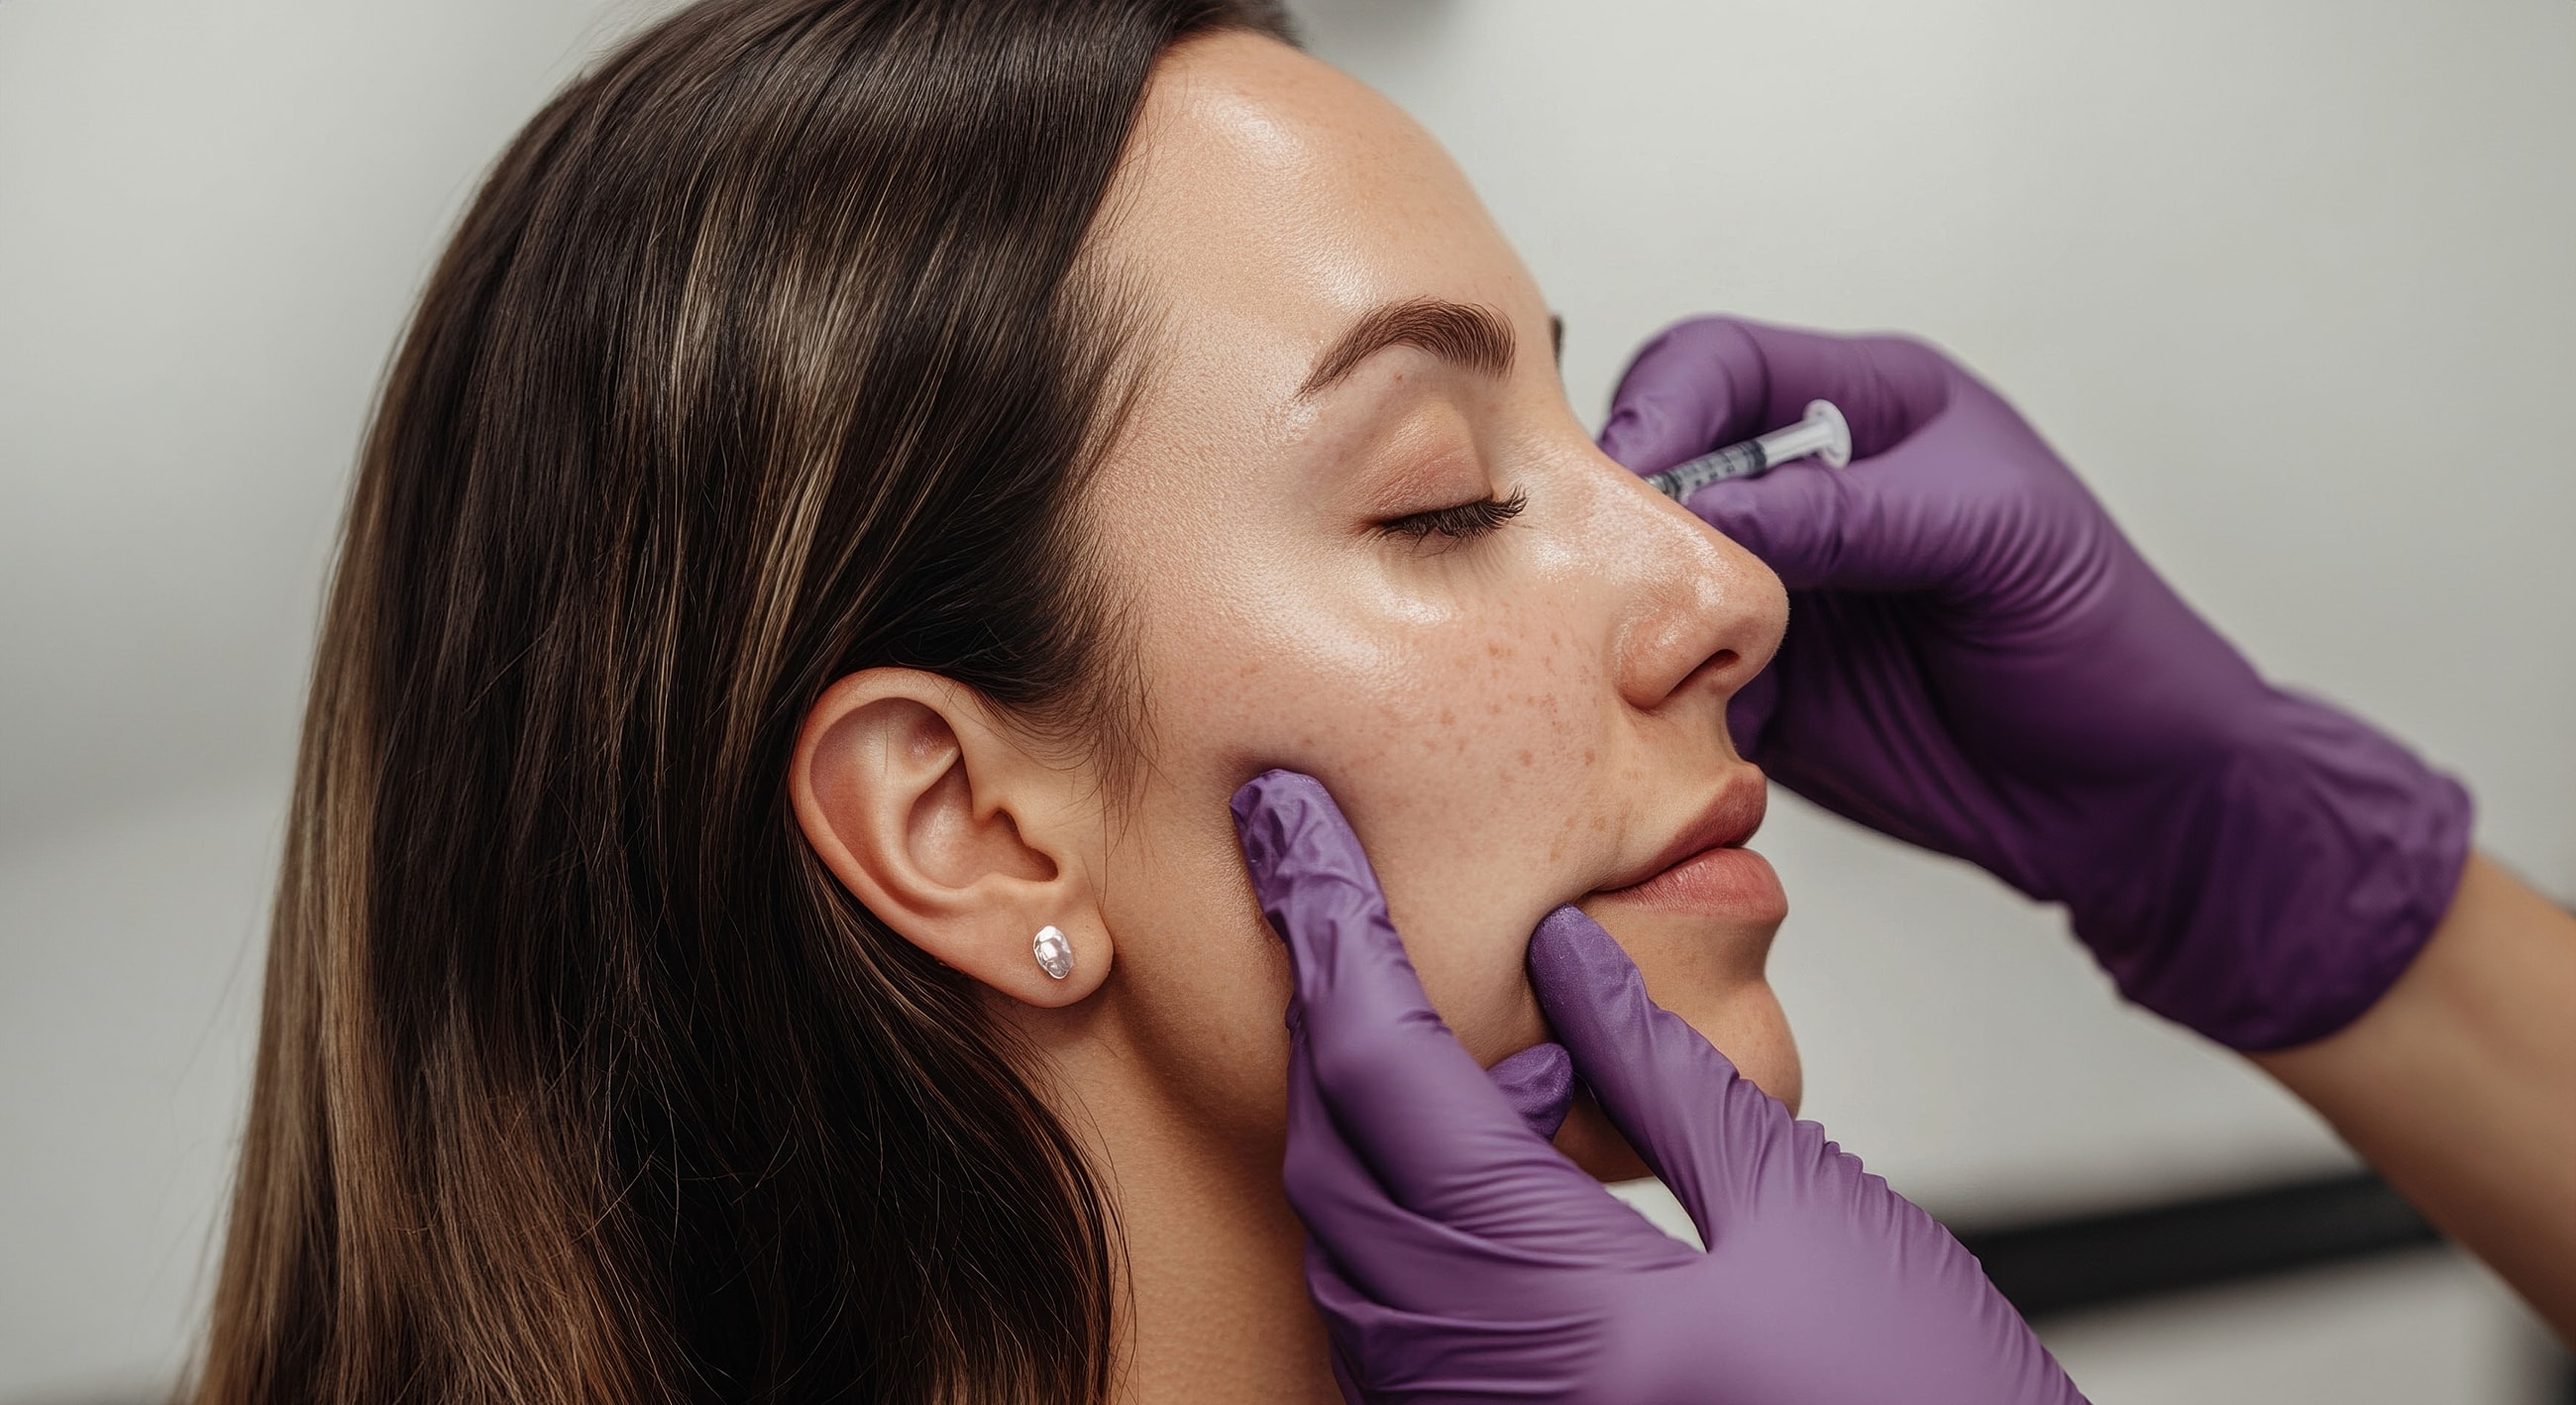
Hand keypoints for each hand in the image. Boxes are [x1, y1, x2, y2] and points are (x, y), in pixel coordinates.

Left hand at [1232, 768, 2081, 1404]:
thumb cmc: (1925, 1396)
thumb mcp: (1806, 1207)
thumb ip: (1660, 1069)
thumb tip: (1561, 948)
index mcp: (1573, 1314)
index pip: (1393, 1082)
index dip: (1334, 935)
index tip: (1290, 827)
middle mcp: (1495, 1393)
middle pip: (1332, 1169)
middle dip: (1324, 1020)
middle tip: (1332, 903)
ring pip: (1347, 1258)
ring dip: (1370, 1127)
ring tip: (1492, 1052)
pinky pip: (1397, 1331)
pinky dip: (1411, 1225)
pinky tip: (1501, 1166)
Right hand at [1601, 317, 2472, 1050]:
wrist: (2129, 798)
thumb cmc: (2098, 637)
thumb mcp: (1990, 537)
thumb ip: (1848, 513)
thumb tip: (1707, 505)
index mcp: (1865, 411)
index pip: (1719, 367)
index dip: (1663, 406)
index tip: (1632, 469)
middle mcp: (1803, 493)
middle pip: (1658, 463)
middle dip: (1627, 508)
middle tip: (1616, 563)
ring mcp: (1773, 592)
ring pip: (1645, 574)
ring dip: (1631, 608)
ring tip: (1653, 652)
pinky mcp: (1756, 690)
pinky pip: (1668, 678)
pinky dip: (1657, 697)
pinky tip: (1685, 718)